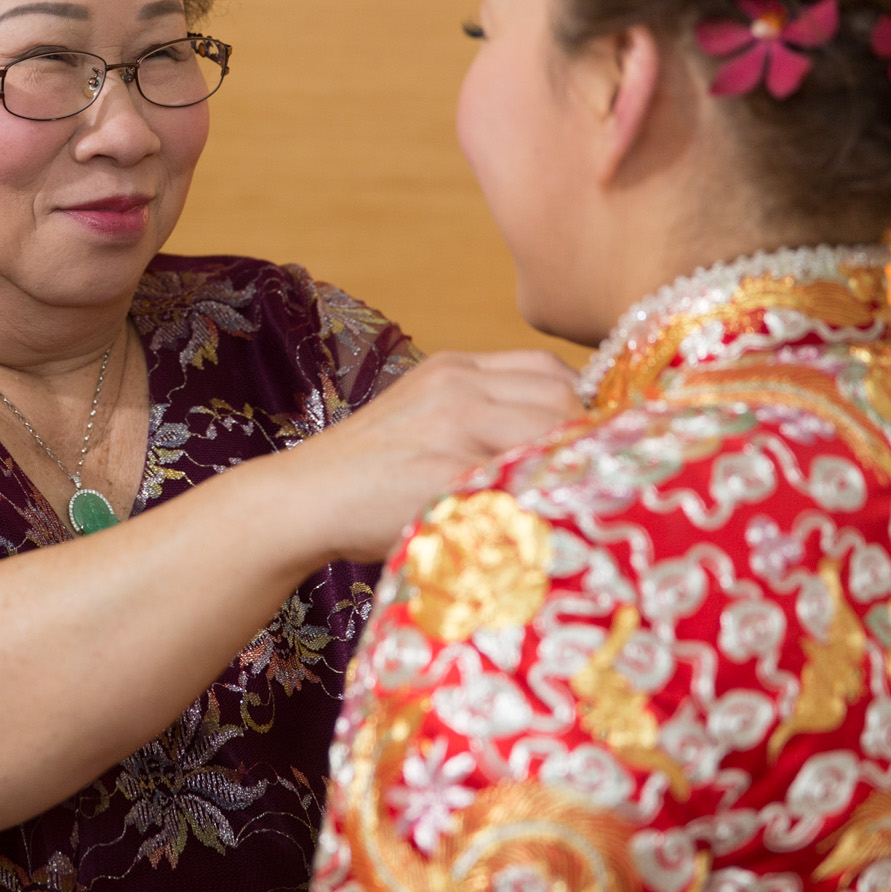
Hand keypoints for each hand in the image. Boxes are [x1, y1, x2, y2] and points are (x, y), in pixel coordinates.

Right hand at [265, 350, 583, 563]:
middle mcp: (457, 385)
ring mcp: (452, 426)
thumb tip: (557, 446)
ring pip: (550, 434)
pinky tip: (537, 524)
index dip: (578, 409)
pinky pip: (520, 479)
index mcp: (453, 368)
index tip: (586, 448)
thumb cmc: (369, 476)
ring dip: (568, 471)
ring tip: (567, 504)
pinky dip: (538, 500)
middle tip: (588, 484)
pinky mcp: (446, 471)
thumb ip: (479, 417)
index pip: (549, 369)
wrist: (303, 501)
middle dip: (583, 441)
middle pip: (560, 398)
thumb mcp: (424, 420)